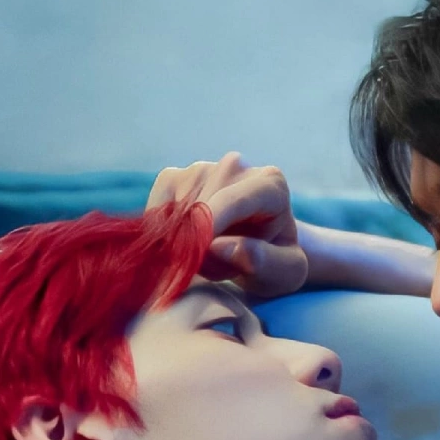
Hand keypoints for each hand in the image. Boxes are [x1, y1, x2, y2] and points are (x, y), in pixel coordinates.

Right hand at [147, 152, 306, 297]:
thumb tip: (222, 246)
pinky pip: (155, 214)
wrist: (255, 251)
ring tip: (209, 259)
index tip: (193, 257)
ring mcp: (200, 168)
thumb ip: (265, 262)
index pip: (233, 200)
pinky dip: (163, 238)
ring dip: (182, 246)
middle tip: (218, 271)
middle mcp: (234, 166)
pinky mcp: (171, 178)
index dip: (209, 226)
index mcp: (270, 184)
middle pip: (200, 208)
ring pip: (175, 213)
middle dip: (199, 248)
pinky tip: (186, 246)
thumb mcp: (285, 273)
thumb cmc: (273, 262)